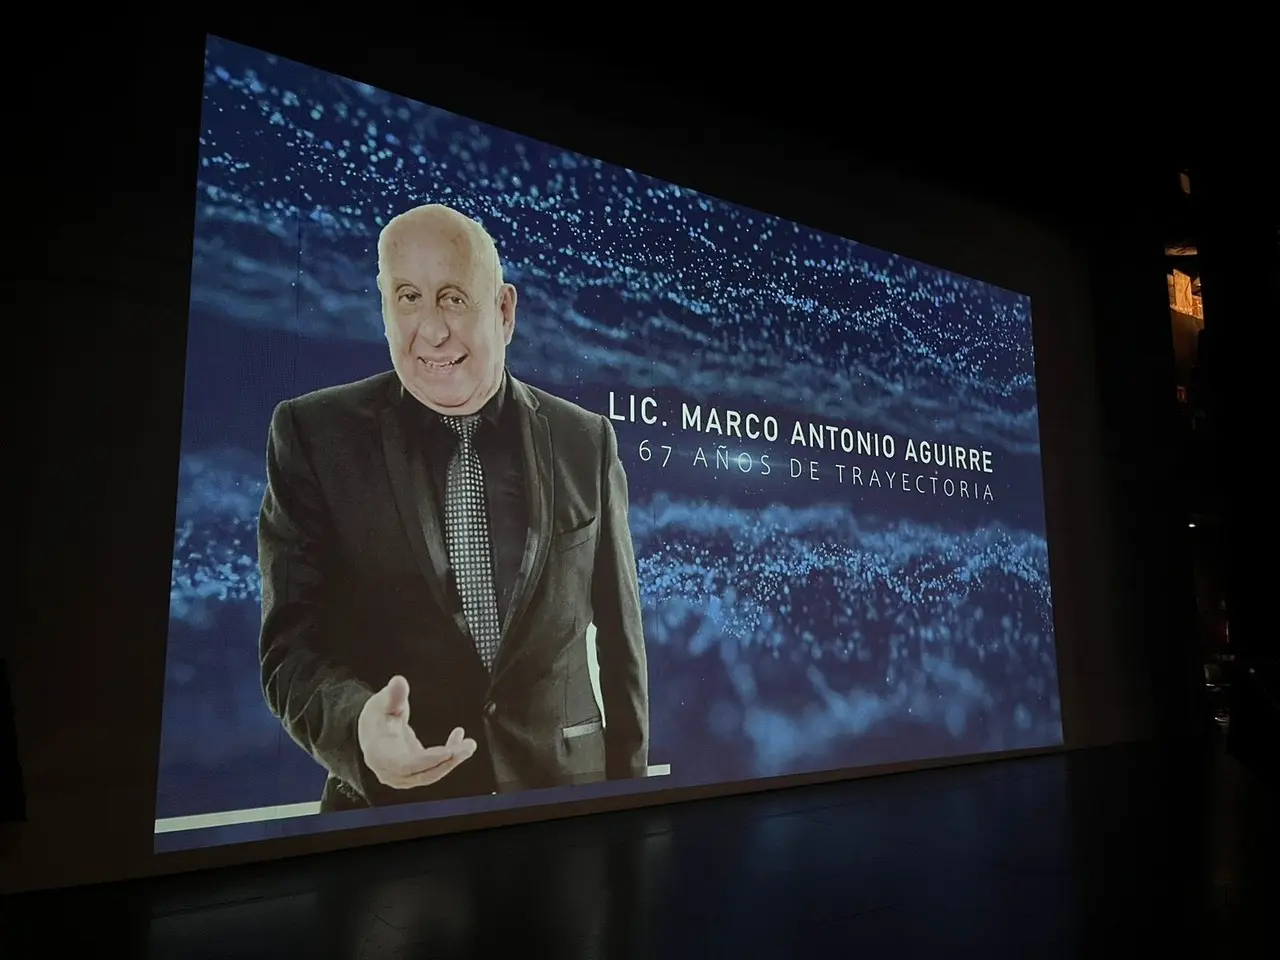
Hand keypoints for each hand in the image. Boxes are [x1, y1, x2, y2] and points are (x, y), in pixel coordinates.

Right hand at [357, 675, 476, 789]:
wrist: (372, 731)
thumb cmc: (376, 718)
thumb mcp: (381, 703)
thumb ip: (393, 695)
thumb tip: (398, 682)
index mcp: (379, 755)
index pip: (405, 764)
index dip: (427, 760)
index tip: (448, 752)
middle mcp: (390, 770)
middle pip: (422, 773)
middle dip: (447, 762)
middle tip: (467, 748)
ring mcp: (404, 774)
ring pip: (431, 774)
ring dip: (452, 760)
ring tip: (469, 745)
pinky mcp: (416, 771)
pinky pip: (435, 767)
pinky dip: (449, 755)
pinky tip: (459, 739)